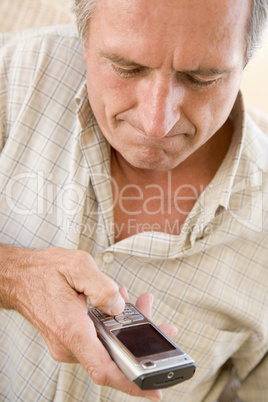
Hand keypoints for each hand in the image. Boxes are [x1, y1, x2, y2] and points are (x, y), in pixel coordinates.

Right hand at [0, 246, 176, 399]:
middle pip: (113, 354)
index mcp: (71, 330)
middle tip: (164, 328)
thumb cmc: (43, 271)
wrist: (19, 277)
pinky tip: (120, 304)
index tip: (153, 389)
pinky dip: (113, 324)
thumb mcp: (77, 266)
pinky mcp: (71, 337)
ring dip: (128, 327)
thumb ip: (102, 287)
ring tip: (142, 303)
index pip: (104, 369)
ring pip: (107, 344)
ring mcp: (69, 343)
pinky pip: (98, 337)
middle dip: (142, 340)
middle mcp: (69, 343)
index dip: (132, 382)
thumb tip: (119, 307)